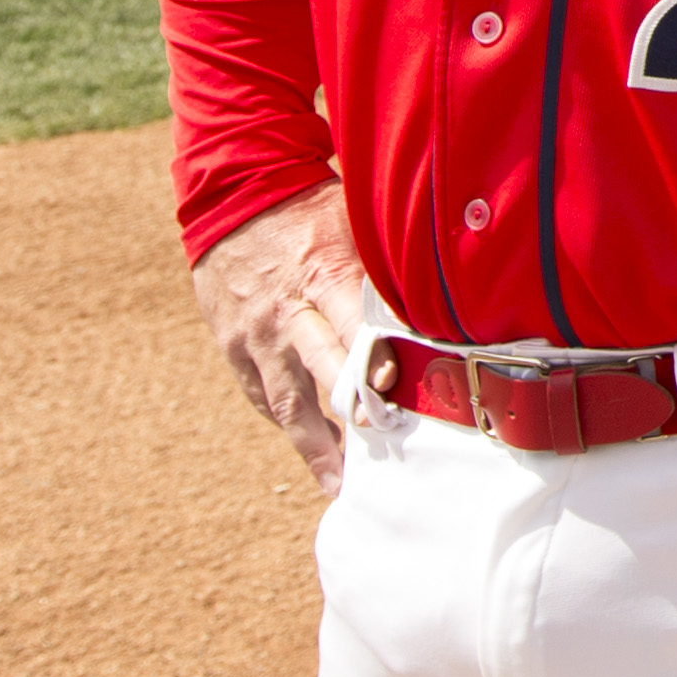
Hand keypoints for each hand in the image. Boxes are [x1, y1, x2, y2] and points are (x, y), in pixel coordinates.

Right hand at [188, 183, 373, 494]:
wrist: (232, 193)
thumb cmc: (312, 206)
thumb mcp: (355, 220)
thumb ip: (388, 262)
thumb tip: (443, 289)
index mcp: (323, 276)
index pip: (355, 332)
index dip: (377, 369)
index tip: (402, 403)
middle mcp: (287, 316)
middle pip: (319, 378)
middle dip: (349, 422)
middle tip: (378, 466)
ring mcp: (256, 337)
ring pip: (286, 402)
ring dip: (315, 445)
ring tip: (340, 484)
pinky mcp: (235, 347)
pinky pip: (263, 395)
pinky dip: (288, 424)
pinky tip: (311, 450)